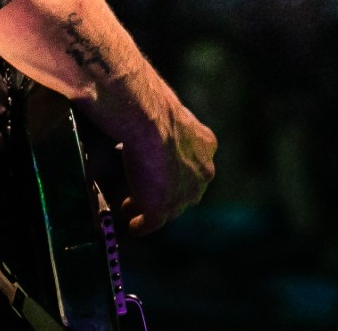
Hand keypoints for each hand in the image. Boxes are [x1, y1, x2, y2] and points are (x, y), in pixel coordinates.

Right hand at [117, 102, 215, 233]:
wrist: (150, 123)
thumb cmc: (153, 110)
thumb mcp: (168, 116)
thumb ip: (163, 126)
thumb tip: (140, 116)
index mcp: (206, 145)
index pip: (195, 163)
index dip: (179, 169)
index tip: (163, 169)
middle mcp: (203, 172)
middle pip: (187, 189)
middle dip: (168, 191)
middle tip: (148, 190)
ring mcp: (185, 193)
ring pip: (170, 207)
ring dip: (151, 207)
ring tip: (131, 207)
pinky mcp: (163, 208)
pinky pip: (152, 223)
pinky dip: (142, 226)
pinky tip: (133, 227)